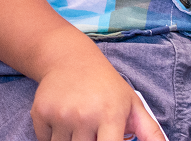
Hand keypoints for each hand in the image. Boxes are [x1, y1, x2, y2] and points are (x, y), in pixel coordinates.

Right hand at [30, 55, 165, 140]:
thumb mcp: (132, 104)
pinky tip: (62, 120)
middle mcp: (84, 115)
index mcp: (110, 115)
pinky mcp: (40, 113)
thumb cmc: (106, 86)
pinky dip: (53, 137)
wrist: (68, 58)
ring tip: (78, 124)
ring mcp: (60, 115)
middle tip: (93, 128)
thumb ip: (151, 133)